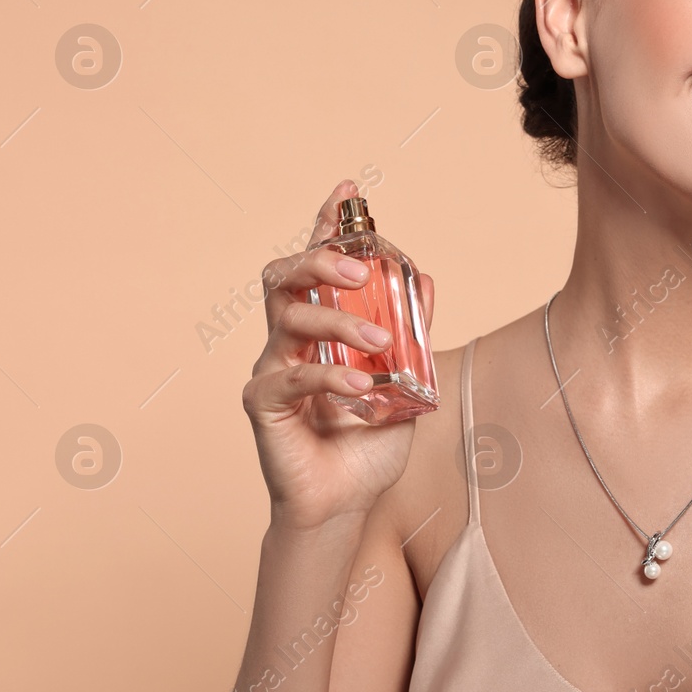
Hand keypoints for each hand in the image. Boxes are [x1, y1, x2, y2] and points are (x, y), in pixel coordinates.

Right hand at [240, 180, 435, 531]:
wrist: (346, 503)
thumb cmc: (368, 443)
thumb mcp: (408, 383)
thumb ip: (413, 333)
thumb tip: (427, 278)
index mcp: (322, 328)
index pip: (318, 265)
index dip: (327, 224)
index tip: (348, 189)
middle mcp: (290, 341)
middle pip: (284, 278)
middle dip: (318, 259)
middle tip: (359, 266)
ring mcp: (273, 369)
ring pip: (288, 320)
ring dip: (338, 322)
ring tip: (380, 341)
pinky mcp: (264, 405)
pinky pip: (289, 377)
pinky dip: (329, 375)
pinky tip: (361, 387)